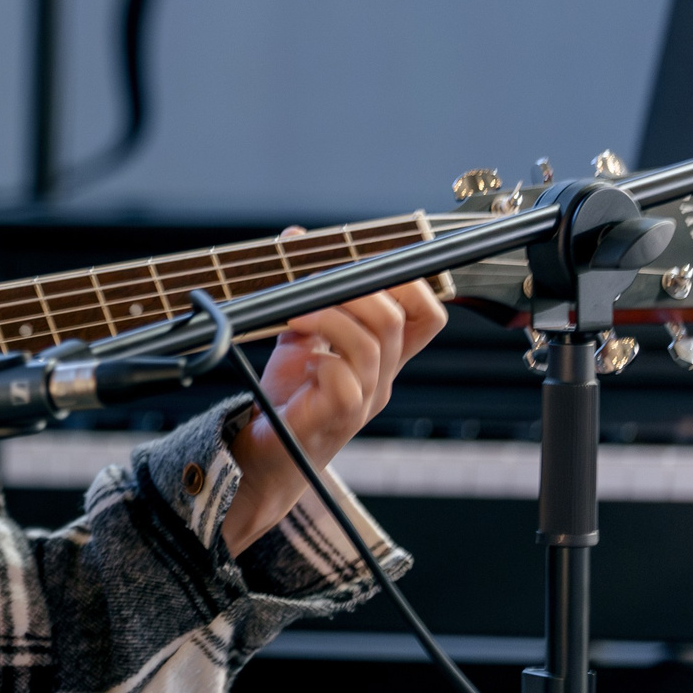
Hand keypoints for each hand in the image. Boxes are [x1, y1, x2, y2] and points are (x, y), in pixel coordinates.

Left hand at [221, 243, 446, 551]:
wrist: (264, 455)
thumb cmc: (288, 396)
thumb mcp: (299, 336)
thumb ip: (305, 292)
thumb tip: (296, 237)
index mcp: (382, 356)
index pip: (428, 314)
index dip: (409, 282)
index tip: (366, 266)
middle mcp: (381, 378)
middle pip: (398, 319)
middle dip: (358, 290)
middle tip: (317, 285)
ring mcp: (363, 401)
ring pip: (371, 345)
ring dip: (330, 318)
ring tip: (296, 316)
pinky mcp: (336, 420)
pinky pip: (346, 383)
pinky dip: (323, 360)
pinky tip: (303, 359)